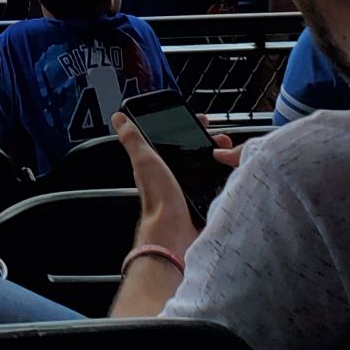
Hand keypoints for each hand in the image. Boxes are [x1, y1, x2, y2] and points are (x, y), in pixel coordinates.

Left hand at [110, 113, 234, 258]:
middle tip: (220, 138)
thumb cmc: (158, 196)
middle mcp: (172, 177)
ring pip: (206, 168)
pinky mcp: (203, 202)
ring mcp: (188, 189)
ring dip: (219, 159)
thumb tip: (119, 119)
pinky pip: (215, 185)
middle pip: (194, 153)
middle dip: (209, 142)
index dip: (188, 127)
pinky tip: (230, 172)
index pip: (175, 139)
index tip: (202, 121)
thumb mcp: (144, 159)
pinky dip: (223, 177)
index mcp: (158, 165)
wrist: (175, 229)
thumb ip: (133, 139)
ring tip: (229, 152)